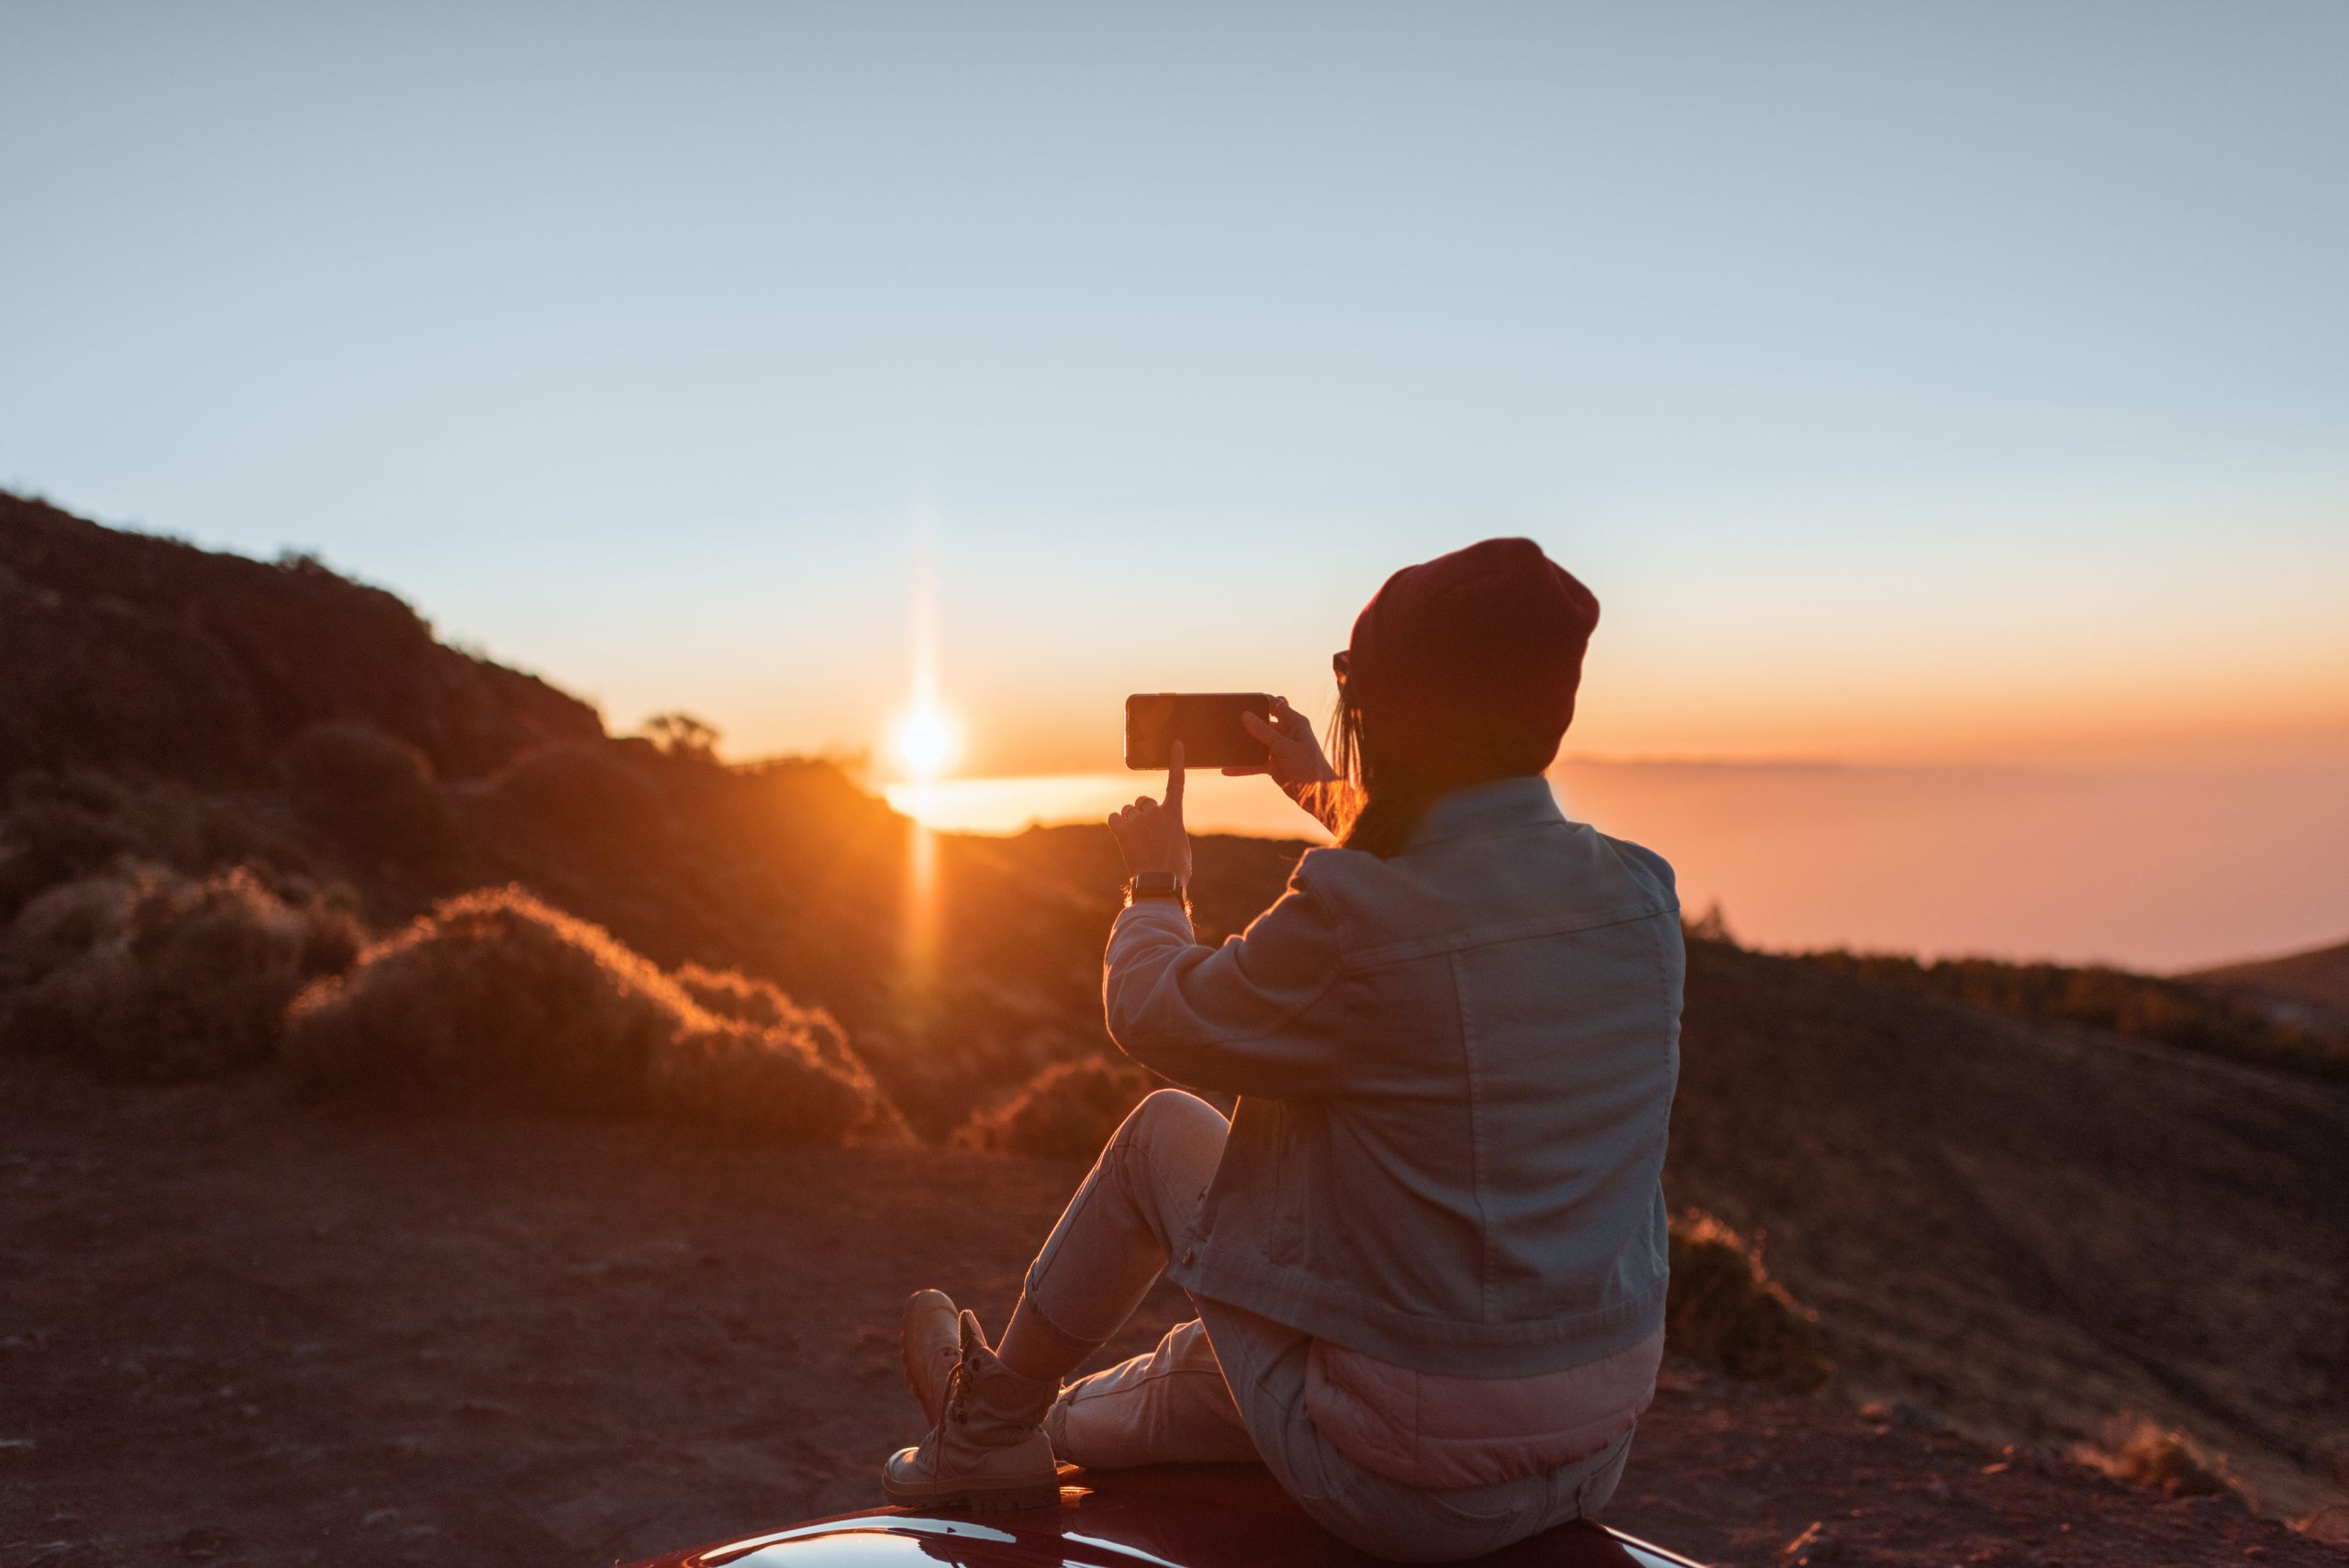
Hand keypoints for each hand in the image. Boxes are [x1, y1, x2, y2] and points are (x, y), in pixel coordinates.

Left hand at [1108, 741, 1193, 884]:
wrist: (1159, 883)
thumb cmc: (1175, 871)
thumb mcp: (1181, 846)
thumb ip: (1171, 830)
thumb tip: (1163, 831)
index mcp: (1174, 814)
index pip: (1177, 782)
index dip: (1176, 762)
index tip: (1175, 744)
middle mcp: (1155, 812)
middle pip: (1144, 801)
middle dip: (1143, 811)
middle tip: (1147, 833)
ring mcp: (1138, 821)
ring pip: (1128, 811)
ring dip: (1130, 820)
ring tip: (1137, 841)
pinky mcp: (1122, 831)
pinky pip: (1114, 818)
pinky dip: (1117, 825)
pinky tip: (1123, 837)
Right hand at [1228, 696, 1344, 829]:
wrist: (1316, 794)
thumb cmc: (1308, 766)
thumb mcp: (1284, 746)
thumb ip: (1264, 731)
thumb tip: (1246, 715)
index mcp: (1294, 723)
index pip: (1275, 705)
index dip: (1260, 702)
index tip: (1243, 701)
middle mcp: (1287, 733)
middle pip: (1263, 724)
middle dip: (1248, 723)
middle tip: (1229, 721)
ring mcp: (1279, 749)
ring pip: (1257, 744)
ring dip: (1244, 746)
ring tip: (1225, 743)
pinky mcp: (1274, 765)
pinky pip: (1255, 763)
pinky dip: (1243, 767)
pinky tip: (1227, 769)